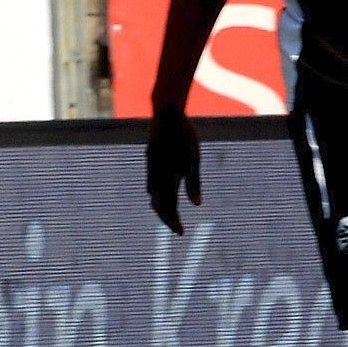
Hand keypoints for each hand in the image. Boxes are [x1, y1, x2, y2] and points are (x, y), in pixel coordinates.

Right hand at [147, 112, 201, 233]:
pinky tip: (163, 196)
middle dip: (167, 219)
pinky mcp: (150, 161)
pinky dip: (157, 195)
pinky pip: (150, 184)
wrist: (166, 113)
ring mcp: (150, 168)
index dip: (174, 222)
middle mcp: (155, 175)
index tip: (180, 233)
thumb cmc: (185, 135)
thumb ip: (194, 183)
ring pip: (152, 196)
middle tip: (177, 229)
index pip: (169, 207)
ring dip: (161, 208)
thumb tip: (197, 205)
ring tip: (172, 217)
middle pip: (158, 205)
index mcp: (167, 176)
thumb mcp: (194, 159)